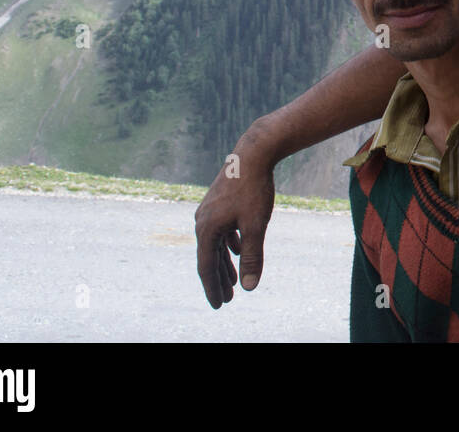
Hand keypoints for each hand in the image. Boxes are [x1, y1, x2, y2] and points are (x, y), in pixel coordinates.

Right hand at [195, 147, 275, 308]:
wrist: (254, 153)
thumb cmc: (254, 189)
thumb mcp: (255, 226)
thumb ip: (252, 257)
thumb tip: (250, 288)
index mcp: (206, 229)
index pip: (207, 267)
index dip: (212, 288)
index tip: (219, 306)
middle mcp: (202, 221)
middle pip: (209, 258)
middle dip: (219, 280)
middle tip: (227, 301)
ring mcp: (209, 211)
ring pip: (215, 244)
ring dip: (224, 264)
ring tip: (233, 282)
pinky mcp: (218, 203)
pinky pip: (221, 231)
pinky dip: (228, 244)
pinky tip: (236, 251)